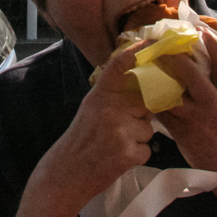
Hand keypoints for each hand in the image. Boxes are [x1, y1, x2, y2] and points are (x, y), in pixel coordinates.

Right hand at [32, 41, 154, 213]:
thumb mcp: (91, 109)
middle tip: (118, 129)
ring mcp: (119, 130)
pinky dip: (137, 156)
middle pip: (144, 102)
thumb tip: (142, 87)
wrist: (65, 174)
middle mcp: (109, 108)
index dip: (137, 51)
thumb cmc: (81, 141)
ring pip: (148, 128)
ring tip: (115, 146)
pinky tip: (118, 159)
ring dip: (138, 139)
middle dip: (140, 116)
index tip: (151, 42)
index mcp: (98, 95)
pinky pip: (147, 149)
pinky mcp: (128, 152)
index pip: (119, 66)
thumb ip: (112, 96)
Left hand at [155, 27, 216, 172]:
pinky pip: (164, 108)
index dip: (215, 43)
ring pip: (174, 93)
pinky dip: (153, 95)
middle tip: (164, 43)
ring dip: (159, 76)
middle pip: (195, 75)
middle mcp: (216, 103)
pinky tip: (143, 83)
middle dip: (177, 57)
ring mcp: (197, 117)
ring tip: (150, 60)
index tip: (199, 29)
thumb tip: (200, 44)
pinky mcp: (181, 129)